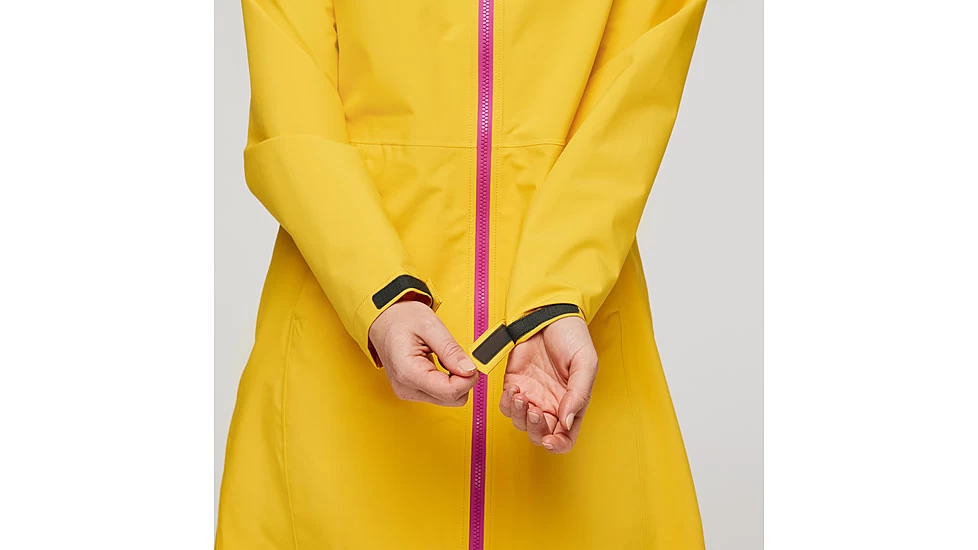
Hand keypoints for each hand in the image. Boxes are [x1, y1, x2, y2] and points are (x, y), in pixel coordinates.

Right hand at [368, 299, 478, 405]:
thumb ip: (451, 350)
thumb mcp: (430, 326)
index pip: (450, 391)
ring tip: (445, 358)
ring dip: (455, 381)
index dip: (468, 379)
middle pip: (452, 399)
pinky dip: (447, 381)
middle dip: (463, 380)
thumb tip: (470, 369)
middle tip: (458, 357)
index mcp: (408, 372)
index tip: (472, 364)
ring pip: (448, 399)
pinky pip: (440, 394)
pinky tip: (441, 365)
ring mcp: (408, 391)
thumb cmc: (400, 319)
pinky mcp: (413, 391)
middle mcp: (406, 387)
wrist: (383, 320)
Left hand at [499, 316, 597, 452]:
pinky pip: (506, 405)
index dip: (558, 444)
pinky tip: (514, 388)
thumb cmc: (572, 337)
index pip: (566, 437)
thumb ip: (578, 395)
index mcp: (572, 404)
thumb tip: (566, 422)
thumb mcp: (585, 363)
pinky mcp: (514, 383)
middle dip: (536, 429)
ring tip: (522, 395)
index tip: (550, 439)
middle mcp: (551, 404)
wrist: (549, 314)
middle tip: (535, 411)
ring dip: (520, 415)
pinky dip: (507, 403)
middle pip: (541, 434)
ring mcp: (532, 395)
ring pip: (521, 423)